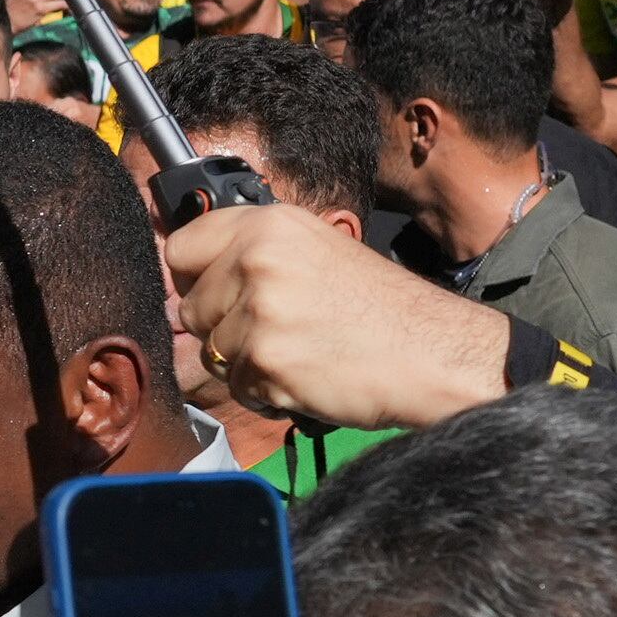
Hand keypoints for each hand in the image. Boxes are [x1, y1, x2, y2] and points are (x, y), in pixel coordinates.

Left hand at [165, 200, 509, 430]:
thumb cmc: (380, 309)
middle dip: (224, 328)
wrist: (436, 353)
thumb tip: (183, 276)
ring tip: (302, 351)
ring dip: (245, 363)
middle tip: (282, 330)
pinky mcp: (265, 360)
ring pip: (211, 351)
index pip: (180, 248)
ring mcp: (259, 310)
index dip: (195, 277)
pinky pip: (235, 386)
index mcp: (268, 224)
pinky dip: (265, 392)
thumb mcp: (316, 252)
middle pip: (190, 308)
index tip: (219, 292)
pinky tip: (308, 376)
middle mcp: (257, 259)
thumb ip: (251, 256)